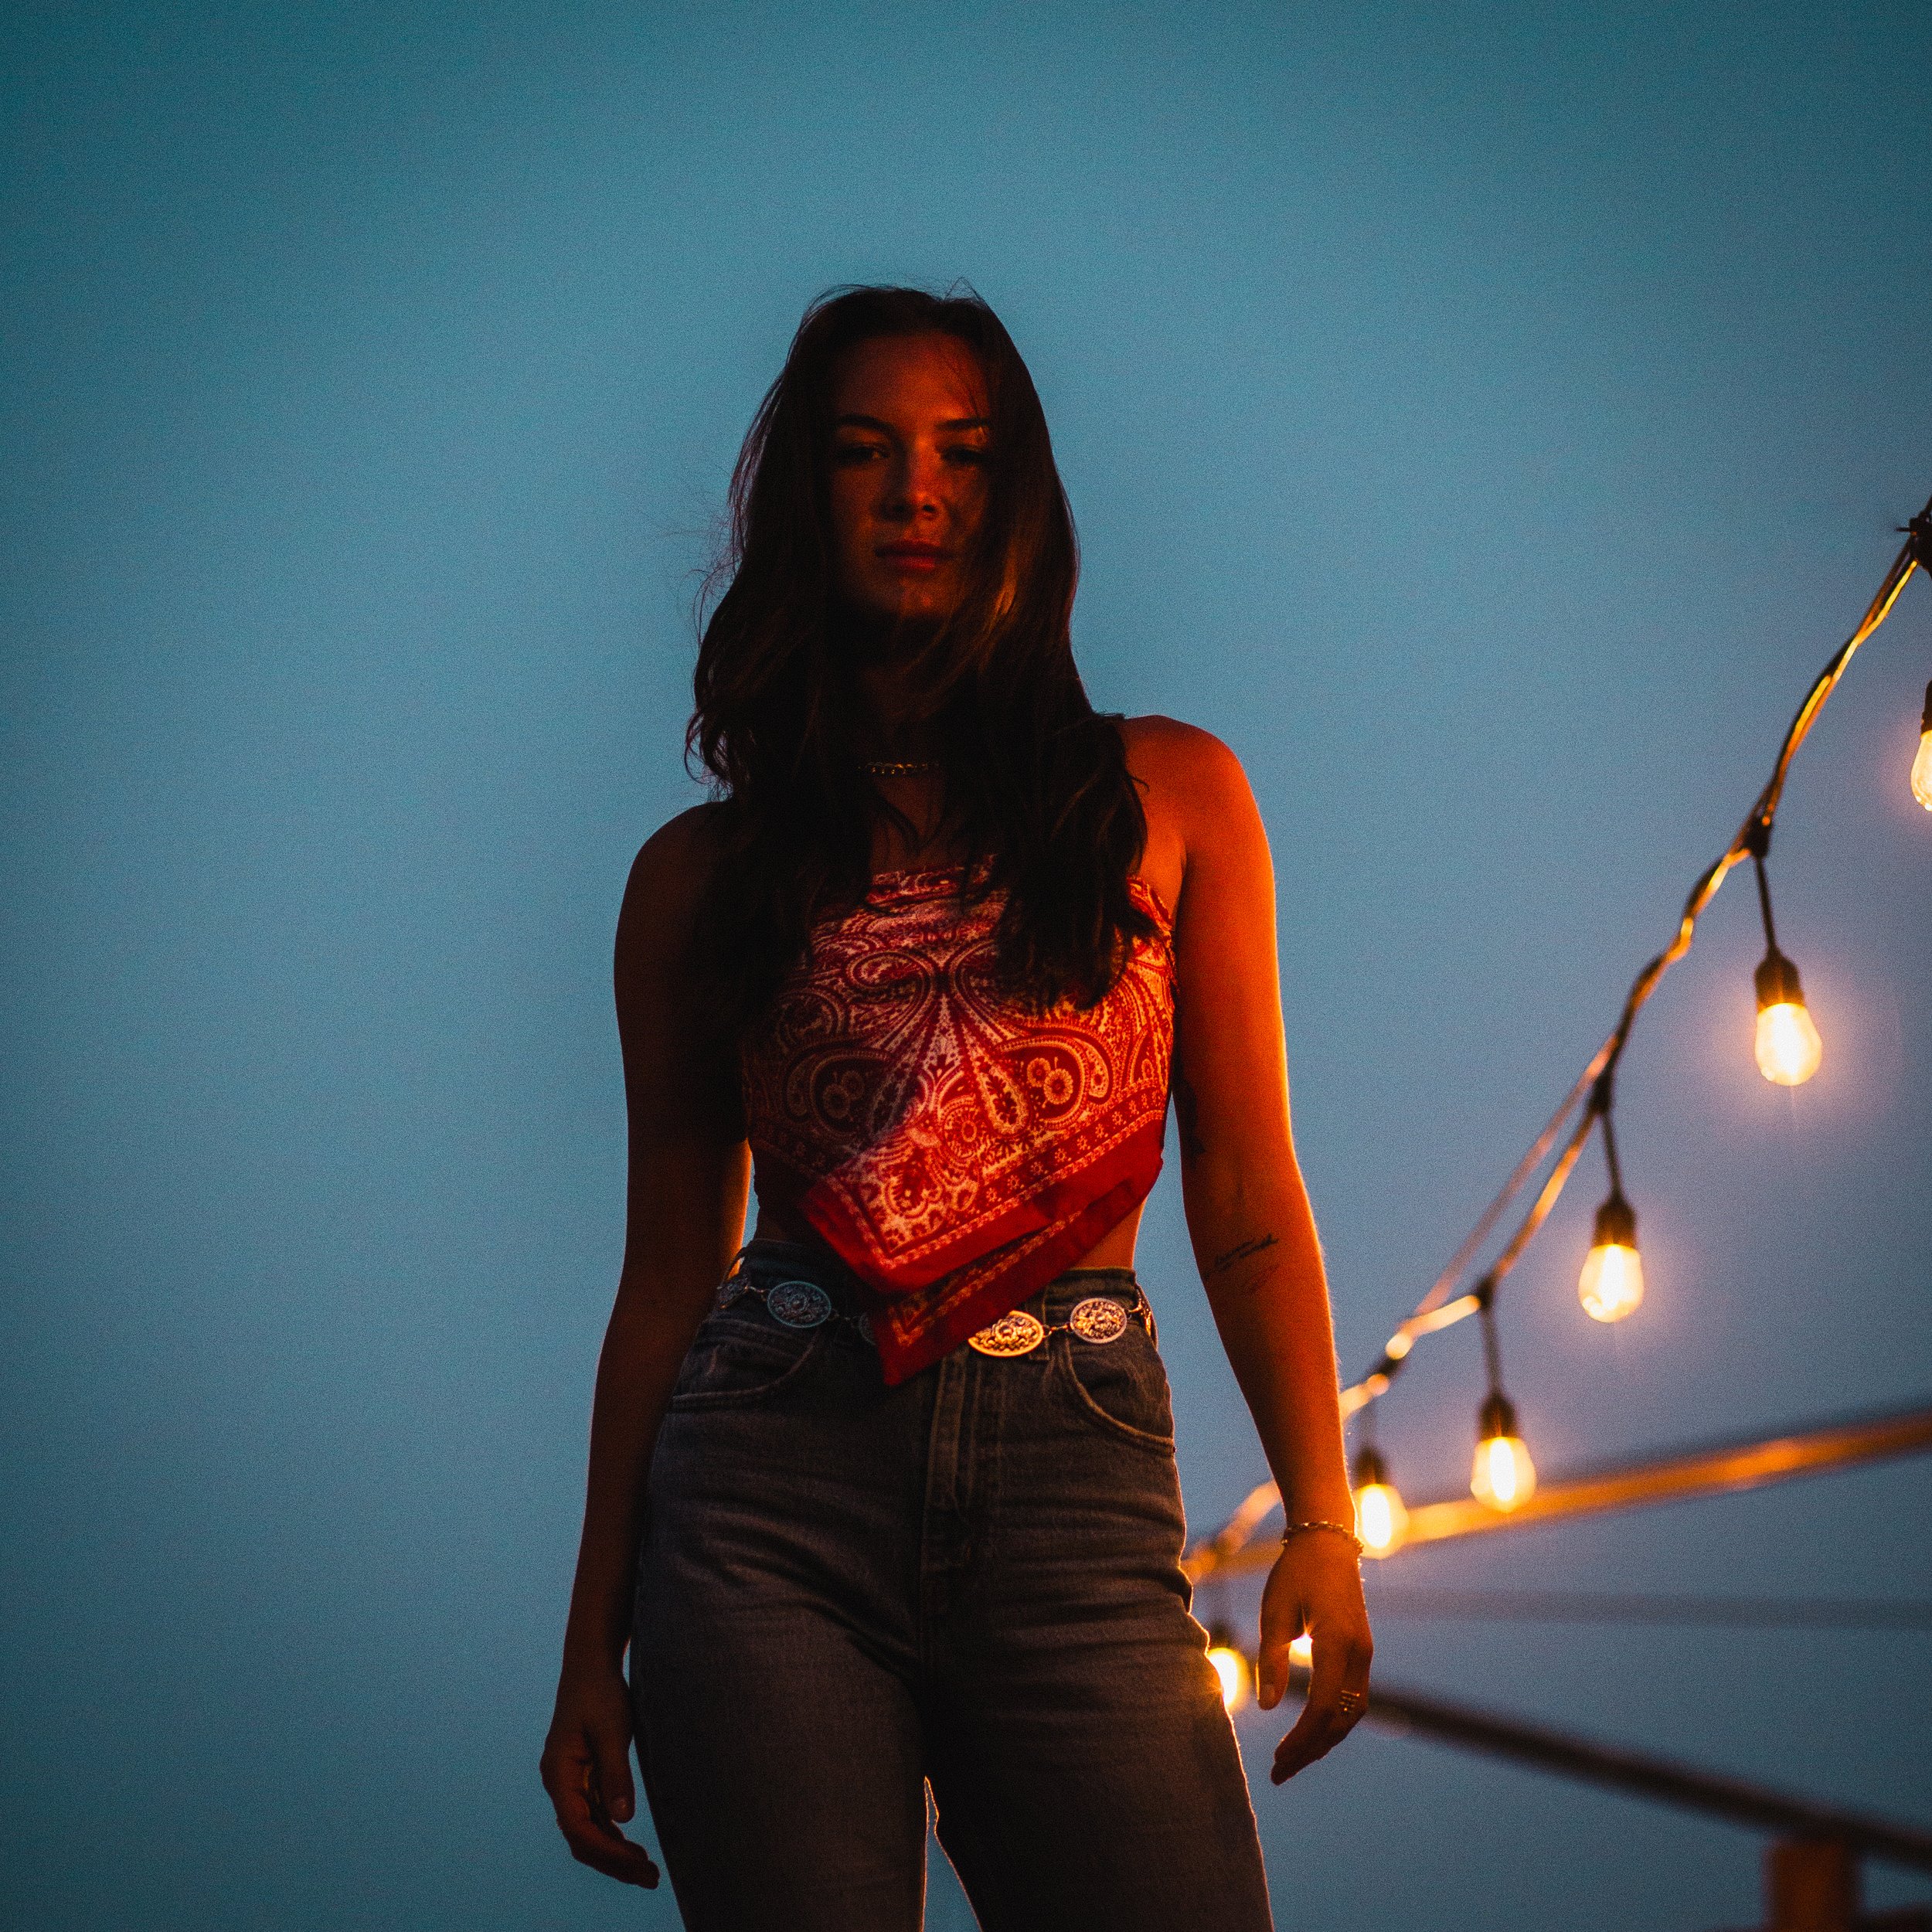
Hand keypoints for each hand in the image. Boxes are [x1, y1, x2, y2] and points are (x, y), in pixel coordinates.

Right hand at [540, 1664, 659, 1887]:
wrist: (592, 1663)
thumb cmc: (601, 1692)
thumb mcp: (613, 1730)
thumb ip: (616, 1774)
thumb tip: (622, 1818)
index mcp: (558, 1774)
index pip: (578, 1827)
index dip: (606, 1850)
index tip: (636, 1863)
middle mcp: (559, 1783)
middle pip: (581, 1837)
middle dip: (613, 1861)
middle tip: (650, 1878)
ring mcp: (570, 1782)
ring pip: (588, 1831)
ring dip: (614, 1852)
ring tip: (647, 1871)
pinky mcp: (583, 1777)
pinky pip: (594, 1816)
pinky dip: (612, 1834)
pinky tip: (633, 1846)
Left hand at [1255, 1531, 1371, 1783]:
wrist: (1327, 1543)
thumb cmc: (1295, 1573)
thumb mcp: (1274, 1611)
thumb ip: (1272, 1659)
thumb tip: (1267, 1708)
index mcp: (1337, 1642)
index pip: (1323, 1707)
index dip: (1301, 1739)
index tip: (1277, 1760)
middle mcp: (1359, 1654)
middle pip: (1341, 1719)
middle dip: (1311, 1750)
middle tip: (1279, 1773)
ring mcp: (1365, 1655)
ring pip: (1351, 1715)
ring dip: (1323, 1741)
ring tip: (1291, 1761)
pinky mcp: (1362, 1653)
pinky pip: (1353, 1700)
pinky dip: (1333, 1723)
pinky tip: (1309, 1734)